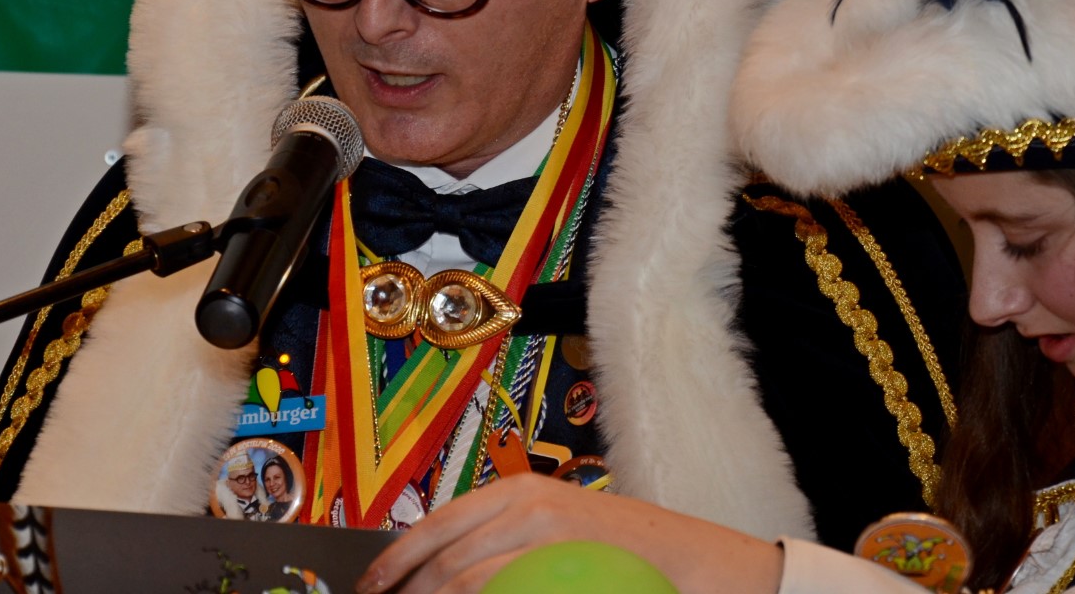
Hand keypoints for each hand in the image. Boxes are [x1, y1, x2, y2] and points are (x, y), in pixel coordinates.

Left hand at [355, 473, 783, 593]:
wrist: (702, 568)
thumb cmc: (629, 554)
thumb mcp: (559, 534)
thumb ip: (504, 544)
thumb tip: (442, 575)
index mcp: (520, 490)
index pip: (434, 525)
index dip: (393, 564)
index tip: (372, 587)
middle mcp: (527, 507)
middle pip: (440, 563)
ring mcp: (547, 541)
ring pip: (462, 585)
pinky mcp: (562, 572)